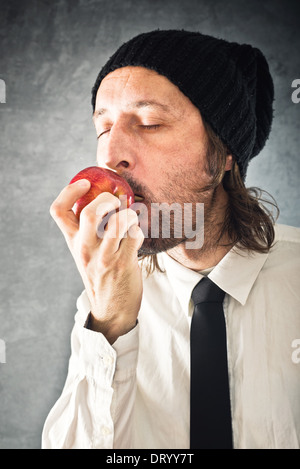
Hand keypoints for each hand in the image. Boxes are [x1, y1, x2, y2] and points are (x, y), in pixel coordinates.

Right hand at [50, 179, 143, 343]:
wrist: (111, 311)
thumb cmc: (101, 277)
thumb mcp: (86, 254)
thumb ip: (89, 232)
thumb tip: (105, 202)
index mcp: (73, 243)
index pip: (58, 211)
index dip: (69, 191)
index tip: (85, 184)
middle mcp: (85, 249)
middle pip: (90, 213)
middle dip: (107, 199)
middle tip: (115, 202)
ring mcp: (104, 257)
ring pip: (117, 222)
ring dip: (128, 213)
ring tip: (130, 218)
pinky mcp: (123, 264)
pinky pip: (134, 234)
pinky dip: (138, 228)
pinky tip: (137, 234)